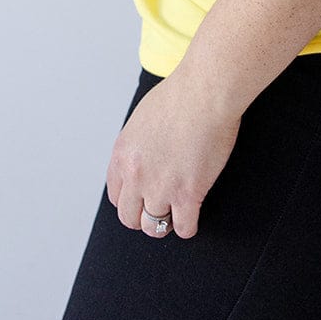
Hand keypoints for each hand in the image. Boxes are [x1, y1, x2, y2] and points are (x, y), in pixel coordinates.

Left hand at [107, 68, 242, 238]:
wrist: (204, 91)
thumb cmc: (181, 94)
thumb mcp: (143, 118)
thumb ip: (138, 144)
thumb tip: (145, 156)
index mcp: (122, 155)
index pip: (115, 195)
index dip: (130, 200)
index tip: (140, 199)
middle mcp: (135, 175)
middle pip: (129, 217)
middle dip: (143, 216)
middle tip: (158, 210)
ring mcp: (160, 188)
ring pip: (154, 227)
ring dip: (165, 223)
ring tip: (176, 216)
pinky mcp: (187, 194)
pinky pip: (183, 227)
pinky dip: (188, 226)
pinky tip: (193, 216)